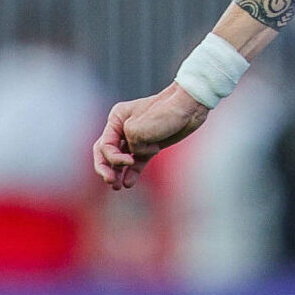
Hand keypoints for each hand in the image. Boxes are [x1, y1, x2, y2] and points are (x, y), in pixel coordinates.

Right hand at [92, 83, 208, 189]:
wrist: (190, 107)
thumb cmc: (165, 112)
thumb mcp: (138, 128)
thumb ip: (131, 145)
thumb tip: (135, 155)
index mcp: (117, 118)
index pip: (104, 144)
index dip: (113, 158)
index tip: (129, 161)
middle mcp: (124, 128)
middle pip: (107, 152)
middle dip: (106, 168)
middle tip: (111, 181)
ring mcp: (138, 138)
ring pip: (121, 159)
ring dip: (117, 173)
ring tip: (117, 187)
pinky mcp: (152, 145)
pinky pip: (138, 162)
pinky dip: (132, 172)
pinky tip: (128, 183)